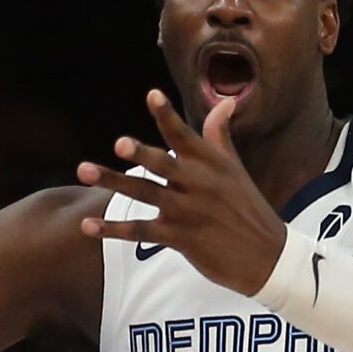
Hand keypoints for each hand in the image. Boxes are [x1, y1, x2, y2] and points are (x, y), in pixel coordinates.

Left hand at [76, 90, 288, 295]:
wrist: (269, 256)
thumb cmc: (249, 208)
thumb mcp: (235, 169)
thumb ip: (220, 136)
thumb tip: (225, 101)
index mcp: (210, 164)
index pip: (185, 135)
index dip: (167, 115)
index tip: (152, 94)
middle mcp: (198, 184)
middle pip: (164, 164)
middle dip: (140, 153)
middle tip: (118, 143)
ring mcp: (188, 211)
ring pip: (145, 193)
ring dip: (113, 182)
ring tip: (83, 171)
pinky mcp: (181, 238)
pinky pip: (141, 231)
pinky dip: (113, 229)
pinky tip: (88, 225)